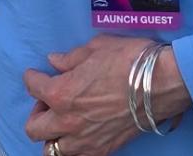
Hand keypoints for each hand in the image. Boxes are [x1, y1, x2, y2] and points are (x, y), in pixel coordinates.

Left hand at [24, 36, 188, 153]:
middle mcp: (67, 122)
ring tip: (63, 119)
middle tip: (49, 99)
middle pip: (33, 128)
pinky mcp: (102, 150)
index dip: (32, 77)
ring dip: (52, 134)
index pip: (33, 88)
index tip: (35, 74)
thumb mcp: (97, 48)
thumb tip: (54, 61)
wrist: (160, 84)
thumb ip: (71, 58)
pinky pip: (77, 155)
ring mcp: (84, 141)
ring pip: (51, 149)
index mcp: (62, 93)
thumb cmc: (129, 59)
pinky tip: (82, 130)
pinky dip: (73, 145)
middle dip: (36, 112)